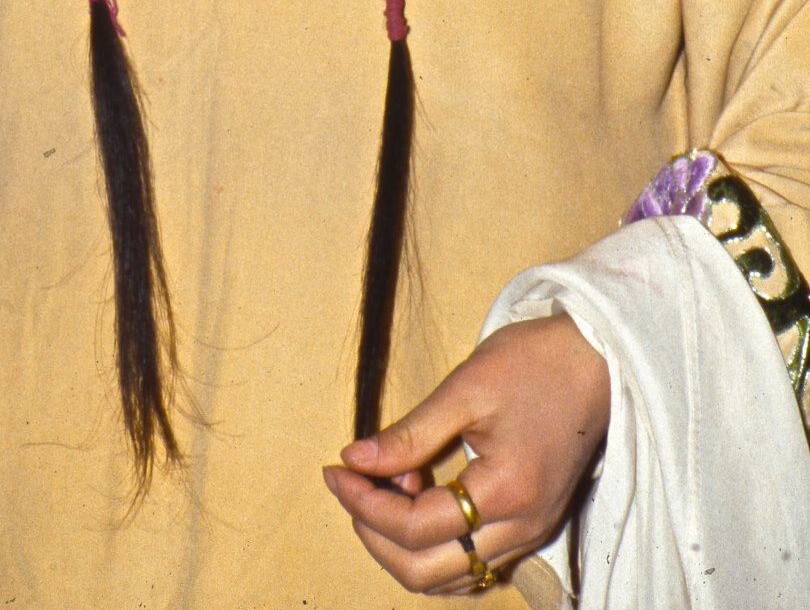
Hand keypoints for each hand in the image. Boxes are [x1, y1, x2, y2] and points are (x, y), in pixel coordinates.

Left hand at [323, 315, 609, 594]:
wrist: (599, 359)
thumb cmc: (535, 361)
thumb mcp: (466, 387)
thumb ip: (410, 433)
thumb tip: (354, 459)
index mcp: (506, 493)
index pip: (413, 528)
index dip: (363, 503)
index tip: (334, 470)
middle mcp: (521, 528)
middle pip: (427, 572)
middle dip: (375, 534)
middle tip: (352, 485)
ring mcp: (531, 533)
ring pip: (449, 576)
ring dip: (404, 543)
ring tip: (388, 482)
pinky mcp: (533, 525)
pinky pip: (472, 560)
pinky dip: (435, 541)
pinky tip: (421, 494)